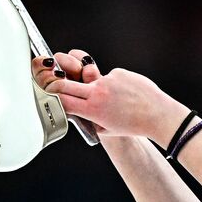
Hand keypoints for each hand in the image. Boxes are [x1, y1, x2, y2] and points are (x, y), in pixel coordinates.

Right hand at [31, 50, 175, 140]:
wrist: (157, 115)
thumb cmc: (133, 125)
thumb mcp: (106, 128)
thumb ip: (90, 118)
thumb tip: (79, 110)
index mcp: (92, 110)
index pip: (62, 101)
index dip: (51, 96)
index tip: (44, 92)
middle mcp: (98, 93)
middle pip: (66, 84)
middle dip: (55, 80)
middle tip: (46, 75)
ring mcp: (108, 80)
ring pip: (90, 79)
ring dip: (93, 85)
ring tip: (112, 98)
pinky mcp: (119, 72)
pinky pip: (109, 78)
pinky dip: (113, 84)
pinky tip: (127, 94)